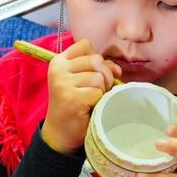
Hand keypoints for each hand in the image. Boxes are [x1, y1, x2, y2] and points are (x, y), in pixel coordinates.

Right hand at [41, 39, 120, 154]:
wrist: (60, 132)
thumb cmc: (74, 103)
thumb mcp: (82, 80)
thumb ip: (98, 68)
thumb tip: (117, 69)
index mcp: (59, 61)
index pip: (85, 45)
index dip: (96, 58)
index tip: (92, 72)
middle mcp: (58, 69)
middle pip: (96, 59)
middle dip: (104, 74)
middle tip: (97, 90)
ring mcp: (63, 84)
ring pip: (99, 77)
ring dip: (101, 90)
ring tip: (92, 99)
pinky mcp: (72, 98)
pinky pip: (97, 92)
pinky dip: (98, 101)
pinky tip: (88, 107)